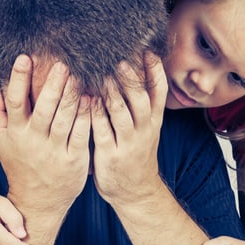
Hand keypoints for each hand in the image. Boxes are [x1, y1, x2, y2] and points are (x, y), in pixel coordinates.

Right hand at [0, 55, 91, 215]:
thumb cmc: (18, 163)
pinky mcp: (74, 160)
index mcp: (15, 134)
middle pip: (44, 109)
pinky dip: (87, 116)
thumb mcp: (0, 138)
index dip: (19, 79)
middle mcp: (34, 142)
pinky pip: (82, 134)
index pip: (15, 102)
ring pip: (65, 120)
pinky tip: (92, 99)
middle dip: (52, 86)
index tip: (24, 57)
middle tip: (62, 64)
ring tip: (79, 75)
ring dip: (72, 97)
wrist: (36, 202)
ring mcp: (55, 152)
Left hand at [90, 52, 166, 204]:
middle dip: (132, 80)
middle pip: (142, 100)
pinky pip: (102, 131)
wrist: (136, 192)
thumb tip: (133, 72)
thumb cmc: (136, 154)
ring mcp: (128, 143)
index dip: (155, 71)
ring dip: (113, 94)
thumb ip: (142, 105)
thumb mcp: (147, 130)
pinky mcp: (110, 154)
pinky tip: (86, 100)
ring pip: (122, 114)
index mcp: (154, 122)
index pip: (159, 92)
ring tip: (102, 76)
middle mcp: (144, 130)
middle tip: (121, 60)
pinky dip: (94, 114)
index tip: (148, 52)